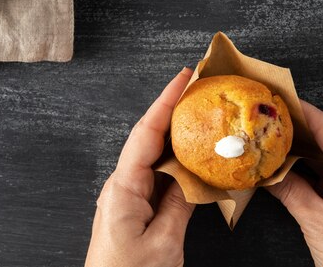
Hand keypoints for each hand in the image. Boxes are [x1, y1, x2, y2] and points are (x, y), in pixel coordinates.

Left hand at [85, 68, 195, 266]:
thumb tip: (194, 174)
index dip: (165, 101)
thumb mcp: (164, 243)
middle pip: (148, 138)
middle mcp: (121, 186)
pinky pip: (157, 177)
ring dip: (176, 137)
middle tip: (198, 90)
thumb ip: (180, 204)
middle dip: (172, 111)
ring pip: (154, 157)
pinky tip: (193, 159)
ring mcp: (127, 197)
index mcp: (123, 188)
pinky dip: (176, 164)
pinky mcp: (134, 208)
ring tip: (201, 117)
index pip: (146, 134)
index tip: (184, 78)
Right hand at [266, 100, 322, 266]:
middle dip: (294, 127)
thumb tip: (263, 169)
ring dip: (296, 148)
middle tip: (263, 116)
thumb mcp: (318, 224)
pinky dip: (302, 166)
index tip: (276, 97)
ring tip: (266, 136)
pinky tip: (280, 162)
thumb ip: (290, 191)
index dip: (301, 111)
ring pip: (322, 153)